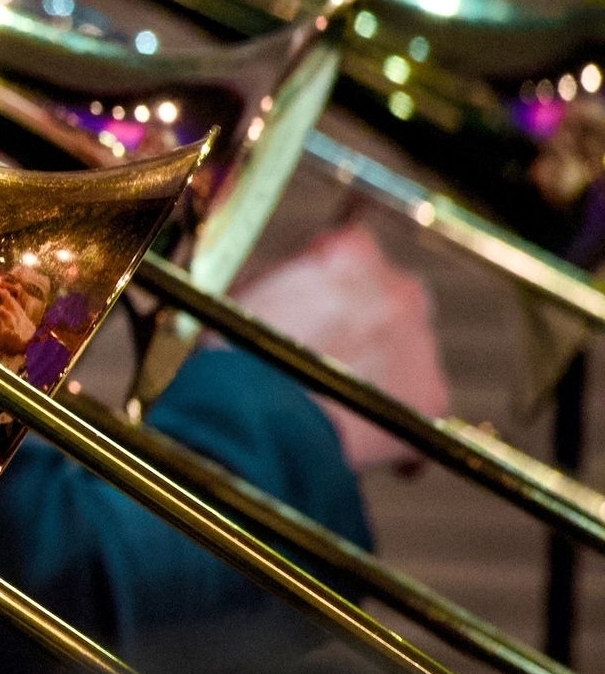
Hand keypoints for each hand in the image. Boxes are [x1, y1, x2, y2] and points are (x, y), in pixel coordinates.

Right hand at [234, 222, 449, 474]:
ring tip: (337, 390)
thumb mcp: (256, 292)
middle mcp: (398, 289)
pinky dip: (394, 408)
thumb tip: (307, 285)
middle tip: (331, 346)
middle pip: (393, 295)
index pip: (355, 249)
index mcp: (352, 254)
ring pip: (408, 346)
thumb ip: (297, 279)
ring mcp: (420, 343)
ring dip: (382, 361)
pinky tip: (361, 424)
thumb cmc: (241, 355)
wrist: (256, 418)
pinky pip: (419, 399)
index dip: (332, 275)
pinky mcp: (431, 395)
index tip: (317, 296)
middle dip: (369, 316)